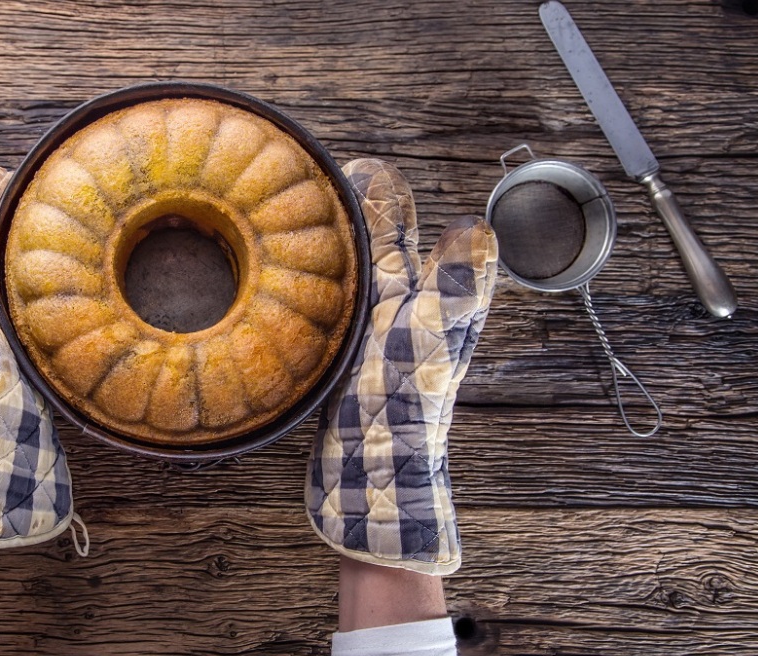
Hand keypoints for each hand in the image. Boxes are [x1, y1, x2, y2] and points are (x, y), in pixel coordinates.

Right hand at [307, 159, 496, 574]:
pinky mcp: (336, 367)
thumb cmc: (402, 407)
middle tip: (317, 185)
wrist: (371, 482)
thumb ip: (453, 282)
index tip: (355, 163)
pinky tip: (280, 297)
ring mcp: (364, 342)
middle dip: (347, 217)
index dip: (379, 197)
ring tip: (292, 229)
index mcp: (420, 300)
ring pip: (345, 284)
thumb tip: (477, 225)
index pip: (397, 233)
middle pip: (371, 252)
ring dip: (324, 254)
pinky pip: (321, 316)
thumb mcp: (429, 336)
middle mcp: (395, 316)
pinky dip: (304, 296)